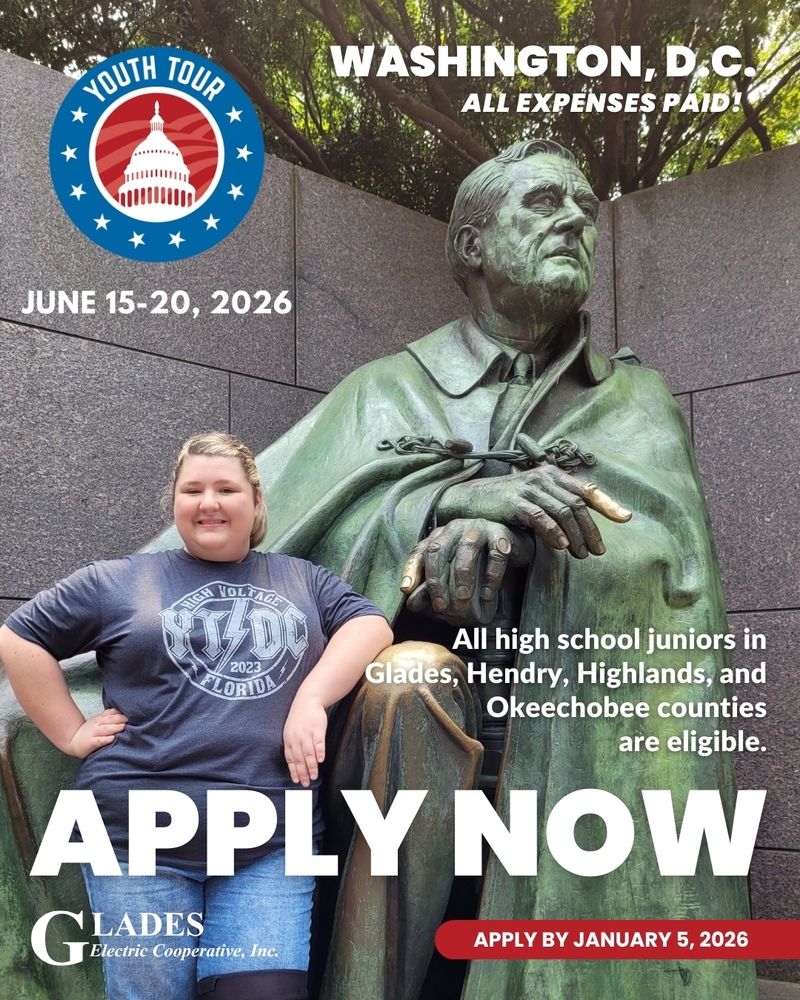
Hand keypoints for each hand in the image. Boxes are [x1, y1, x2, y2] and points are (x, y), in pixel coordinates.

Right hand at [65, 708, 126, 757]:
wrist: (72, 740)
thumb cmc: (90, 731)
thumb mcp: (98, 721)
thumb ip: (109, 718)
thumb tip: (124, 715)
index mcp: (100, 718)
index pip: (110, 713)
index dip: (119, 713)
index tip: (129, 713)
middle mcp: (97, 724)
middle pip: (109, 720)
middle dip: (119, 719)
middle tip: (128, 720)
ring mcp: (93, 733)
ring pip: (105, 729)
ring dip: (114, 727)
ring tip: (122, 727)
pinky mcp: (91, 743)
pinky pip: (99, 741)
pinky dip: (105, 739)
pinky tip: (112, 738)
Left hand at [283, 692, 327, 787]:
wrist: (308, 699)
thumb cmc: (300, 716)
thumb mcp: (290, 730)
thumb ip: (293, 744)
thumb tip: (296, 761)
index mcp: (288, 739)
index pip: (290, 758)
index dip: (294, 770)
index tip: (297, 781)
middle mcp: (296, 738)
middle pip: (299, 759)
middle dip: (303, 773)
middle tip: (306, 783)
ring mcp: (307, 733)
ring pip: (309, 753)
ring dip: (311, 766)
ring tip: (314, 776)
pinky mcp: (317, 728)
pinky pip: (318, 742)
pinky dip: (320, 751)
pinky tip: (321, 760)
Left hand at [400, 518, 534, 622]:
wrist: (513, 547)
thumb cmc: (478, 561)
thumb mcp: (453, 574)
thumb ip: (432, 587)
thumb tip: (411, 603)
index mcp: (440, 536)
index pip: (420, 550)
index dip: (411, 568)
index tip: (406, 589)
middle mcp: (456, 528)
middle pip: (438, 548)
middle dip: (437, 579)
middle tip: (441, 606)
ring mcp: (478, 528)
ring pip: (466, 548)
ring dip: (463, 576)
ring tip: (463, 599)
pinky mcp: (501, 534)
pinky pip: (495, 554)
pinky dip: (491, 576)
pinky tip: (487, 594)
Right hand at [436, 465, 630, 558]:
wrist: (470, 500)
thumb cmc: (505, 503)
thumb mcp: (534, 498)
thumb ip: (556, 504)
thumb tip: (584, 526)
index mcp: (552, 475)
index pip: (586, 489)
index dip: (608, 503)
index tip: (625, 518)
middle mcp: (543, 477)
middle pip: (578, 504)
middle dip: (591, 530)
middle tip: (598, 551)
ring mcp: (529, 488)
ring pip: (563, 512)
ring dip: (576, 536)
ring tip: (581, 555)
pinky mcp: (515, 501)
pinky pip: (541, 518)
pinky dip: (554, 533)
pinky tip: (561, 547)